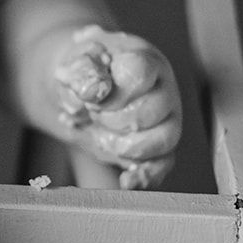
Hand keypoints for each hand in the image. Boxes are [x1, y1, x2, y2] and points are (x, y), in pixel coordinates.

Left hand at [52, 25, 181, 188]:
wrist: (83, 91)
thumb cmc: (86, 72)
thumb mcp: (77, 63)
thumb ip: (83, 71)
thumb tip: (93, 90)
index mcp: (143, 61)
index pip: (140, 72)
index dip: (111, 90)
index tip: (91, 97)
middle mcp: (162, 90)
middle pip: (152, 110)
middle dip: (112, 118)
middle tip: (93, 112)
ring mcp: (165, 120)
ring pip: (165, 139)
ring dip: (127, 145)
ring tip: (102, 135)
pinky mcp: (159, 148)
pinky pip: (163, 166)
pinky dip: (144, 176)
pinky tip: (126, 181)